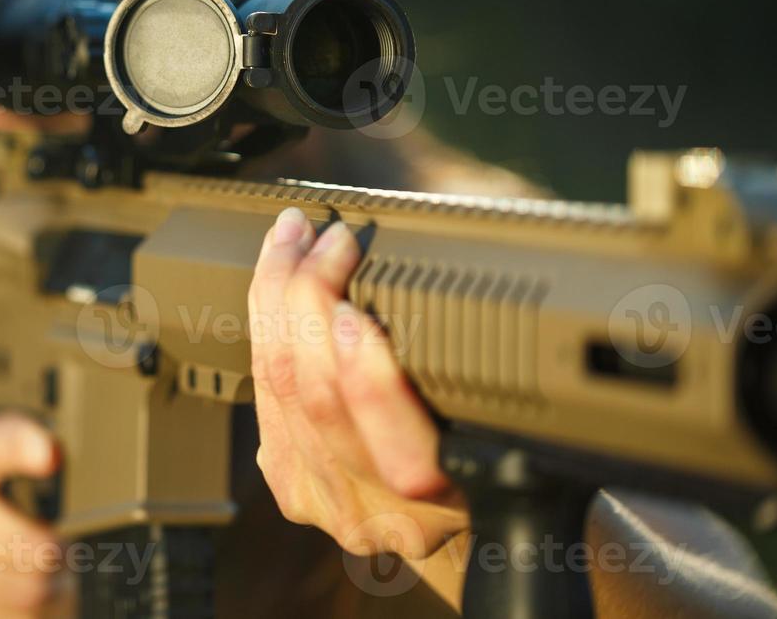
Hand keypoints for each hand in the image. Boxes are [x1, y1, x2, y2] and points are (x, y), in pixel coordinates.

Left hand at [247, 207, 467, 560]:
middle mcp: (376, 515)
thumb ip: (489, 393)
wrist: (458, 538)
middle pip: (319, 401)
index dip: (367, 384)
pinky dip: (265, 323)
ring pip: (281, 387)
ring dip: (278, 297)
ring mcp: (322, 500)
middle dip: (311, 302)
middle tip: (329, 239)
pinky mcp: (288, 480)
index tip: (355, 315)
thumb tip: (486, 295)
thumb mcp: (513, 440)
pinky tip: (274, 279)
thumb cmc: (496, 469)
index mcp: (445, 512)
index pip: (400, 456)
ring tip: (295, 238)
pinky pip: (264, 390)